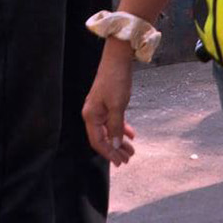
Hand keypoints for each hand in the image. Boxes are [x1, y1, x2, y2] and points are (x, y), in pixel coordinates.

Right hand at [82, 51, 137, 165]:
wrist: (118, 59)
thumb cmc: (116, 81)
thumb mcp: (118, 106)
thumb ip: (116, 126)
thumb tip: (115, 146)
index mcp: (91, 116)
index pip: (98, 141)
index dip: (109, 153)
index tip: (120, 163)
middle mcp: (92, 114)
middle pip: (103, 138)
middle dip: (116, 150)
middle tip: (128, 159)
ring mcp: (100, 108)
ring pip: (109, 130)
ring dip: (120, 141)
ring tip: (131, 151)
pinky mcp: (108, 103)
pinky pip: (113, 120)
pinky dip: (121, 128)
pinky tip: (131, 135)